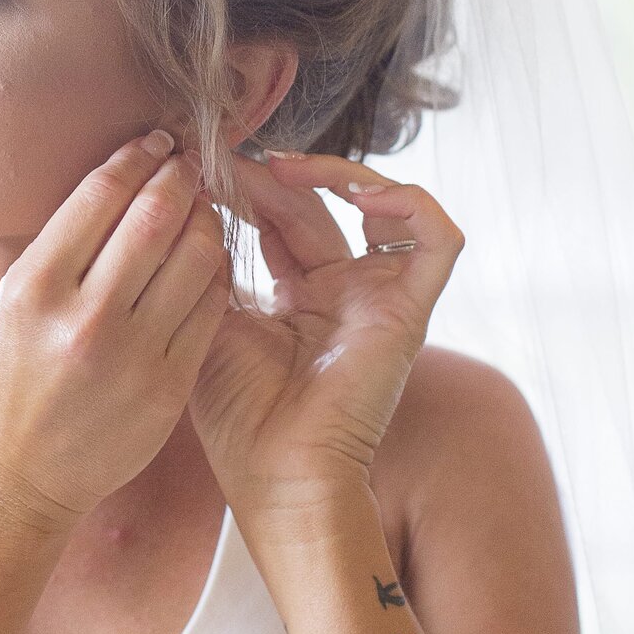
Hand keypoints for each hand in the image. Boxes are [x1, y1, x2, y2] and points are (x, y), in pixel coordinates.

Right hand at [0, 133, 231, 532]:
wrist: (13, 478)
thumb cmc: (5, 385)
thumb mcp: (11, 307)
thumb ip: (60, 250)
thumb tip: (113, 183)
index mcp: (35, 288)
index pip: (100, 196)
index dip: (136, 158)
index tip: (154, 141)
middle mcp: (85, 317)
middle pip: (155, 218)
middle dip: (180, 176)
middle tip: (189, 160)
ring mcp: (133, 355)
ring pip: (195, 259)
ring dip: (207, 220)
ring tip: (204, 207)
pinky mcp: (169, 387)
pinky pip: (210, 310)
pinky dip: (216, 273)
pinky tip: (210, 260)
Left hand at [187, 149, 464, 532]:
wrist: (276, 475)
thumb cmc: (239, 418)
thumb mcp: (211, 322)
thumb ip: (210, 263)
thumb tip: (196, 200)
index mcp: (296, 300)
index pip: (277, 221)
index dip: (247, 188)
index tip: (203, 165)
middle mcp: (341, 293)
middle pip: (314, 208)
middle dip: (270, 177)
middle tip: (225, 159)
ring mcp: (378, 299)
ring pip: (377, 206)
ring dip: (333, 173)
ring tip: (280, 167)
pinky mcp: (411, 310)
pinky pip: (436, 240)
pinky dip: (408, 202)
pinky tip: (360, 191)